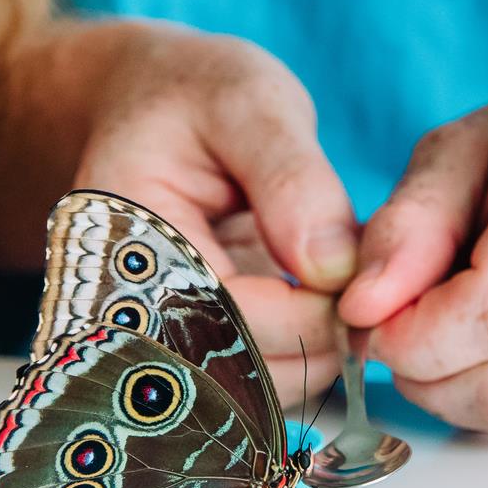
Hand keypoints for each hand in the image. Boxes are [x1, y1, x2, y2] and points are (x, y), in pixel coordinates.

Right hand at [68, 25, 356, 398]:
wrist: (148, 107)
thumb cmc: (194, 94)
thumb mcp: (247, 102)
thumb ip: (291, 179)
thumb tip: (334, 270)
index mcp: (119, 244)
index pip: (222, 322)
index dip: (309, 314)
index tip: (366, 275)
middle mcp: (118, 309)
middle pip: (232, 375)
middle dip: (317, 340)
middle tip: (368, 283)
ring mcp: (149, 337)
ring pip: (247, 393)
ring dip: (315, 352)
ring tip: (345, 282)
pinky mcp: (184, 348)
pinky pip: (250, 380)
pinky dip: (302, 351)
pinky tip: (323, 298)